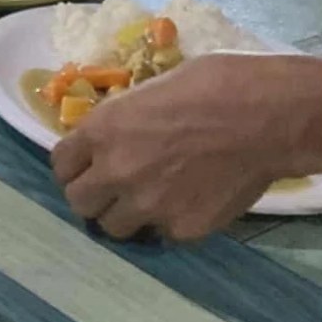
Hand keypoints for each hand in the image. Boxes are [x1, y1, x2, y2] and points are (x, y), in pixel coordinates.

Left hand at [53, 53, 321, 240]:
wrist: (261, 117)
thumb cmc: (206, 88)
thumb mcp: (143, 93)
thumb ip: (117, 124)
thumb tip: (109, 138)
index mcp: (101, 132)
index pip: (61, 164)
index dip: (72, 167)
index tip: (84, 167)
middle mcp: (115, 172)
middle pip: (78, 202)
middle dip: (92, 196)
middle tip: (110, 190)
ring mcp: (148, 205)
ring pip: (114, 227)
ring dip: (124, 215)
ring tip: (146, 200)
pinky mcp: (183, 228)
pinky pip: (161, 233)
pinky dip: (168, 222)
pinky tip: (187, 202)